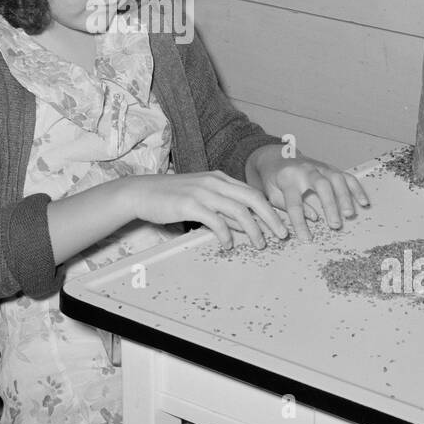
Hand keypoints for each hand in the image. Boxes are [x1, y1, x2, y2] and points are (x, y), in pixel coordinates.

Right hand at [124, 171, 288, 251]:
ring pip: (238, 210)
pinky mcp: (190, 204)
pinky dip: (226, 234)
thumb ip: (223, 209)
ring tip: (260, 244)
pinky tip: (229, 245)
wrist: (141, 192)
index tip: (281, 224)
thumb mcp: (201, 197)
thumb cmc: (171, 197)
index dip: (270, 209)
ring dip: (253, 229)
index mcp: (219, 178)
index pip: (252, 192)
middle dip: (271, 217)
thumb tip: (245, 226)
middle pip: (252, 198)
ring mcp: (202, 192)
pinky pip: (216, 220)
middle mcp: (214, 182)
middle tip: (281, 235)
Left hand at [247, 146, 369, 241]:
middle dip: (329, 205)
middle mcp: (305, 170)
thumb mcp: (272, 194)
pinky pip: (347, 177)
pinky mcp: (330, 168)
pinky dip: (356, 189)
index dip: (300, 223)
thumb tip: (313, 218)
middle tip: (335, 225)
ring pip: (336, 179)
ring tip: (350, 215)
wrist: (276, 157)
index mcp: (287, 178)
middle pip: (321, 185)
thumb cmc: (274, 179)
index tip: (306, 239)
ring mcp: (320, 167)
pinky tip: (363, 203)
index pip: (294, 202)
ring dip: (345, 197)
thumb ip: (288, 206)